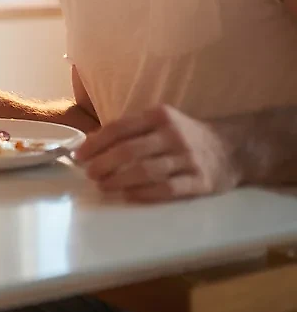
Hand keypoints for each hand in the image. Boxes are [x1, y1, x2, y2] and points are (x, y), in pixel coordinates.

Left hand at [75, 105, 240, 202]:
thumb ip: (131, 130)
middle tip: (89, 174)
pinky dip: (144, 194)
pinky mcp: (200, 181)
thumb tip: (91, 145)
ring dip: (119, 181)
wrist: (233, 149)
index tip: (78, 156)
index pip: (119, 128)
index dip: (95, 143)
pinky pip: (167, 189)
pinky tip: (128, 196)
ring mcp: (188, 159)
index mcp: (159, 116)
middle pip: (129, 151)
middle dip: (103, 164)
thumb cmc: (185, 136)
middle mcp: (173, 135)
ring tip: (104, 186)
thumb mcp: (160, 122)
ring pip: (145, 171)